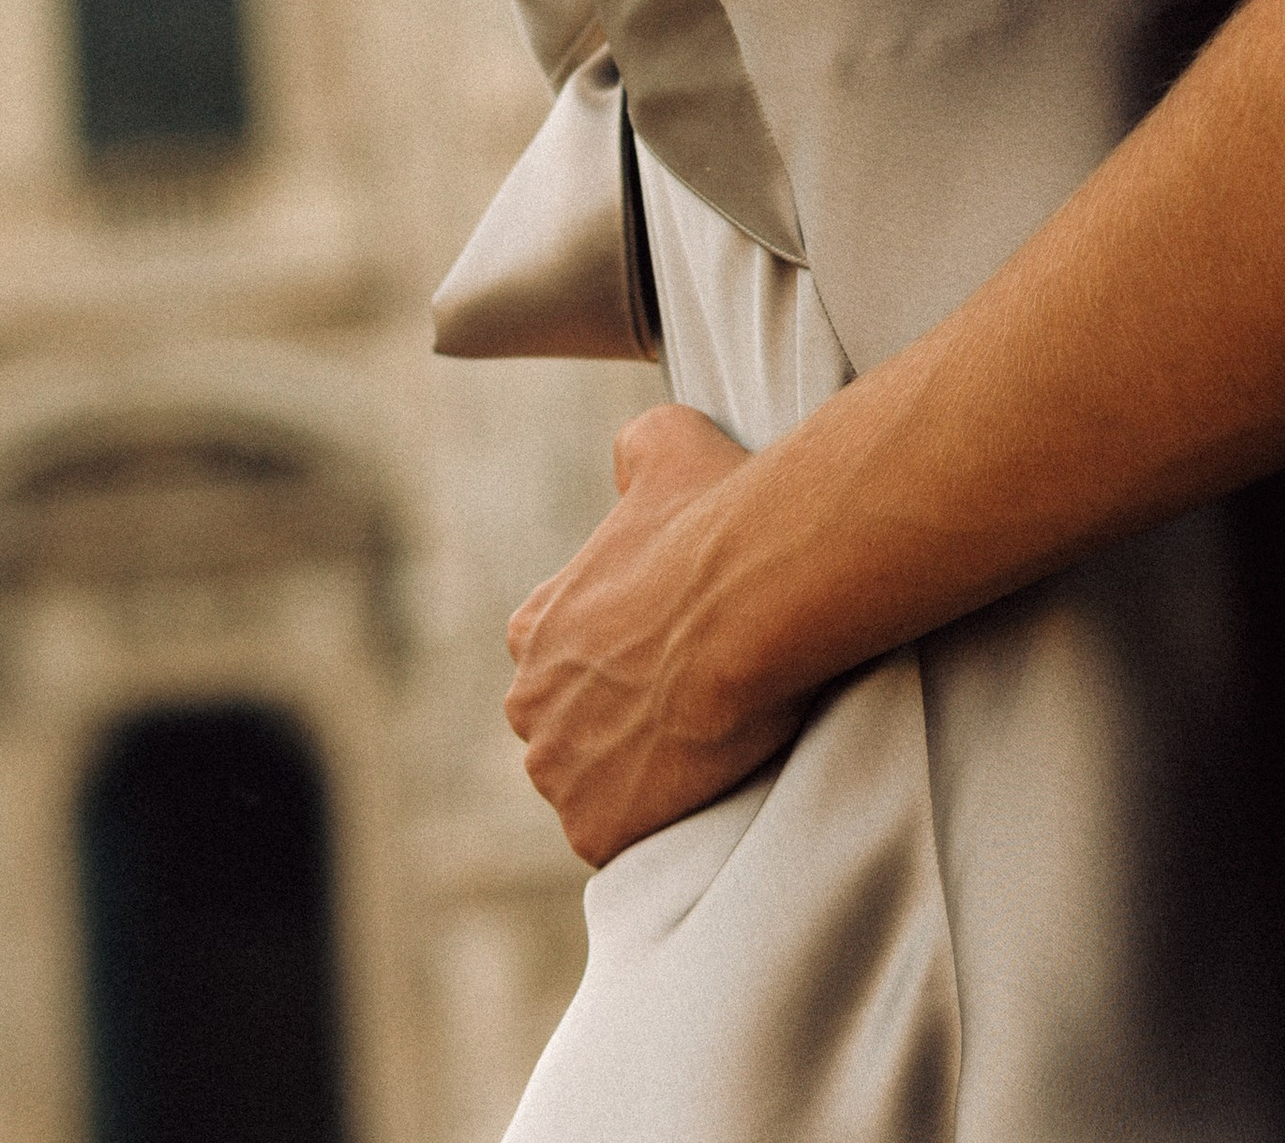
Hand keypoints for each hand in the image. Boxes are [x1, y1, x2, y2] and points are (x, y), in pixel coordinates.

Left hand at [504, 405, 807, 867]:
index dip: (612, 657)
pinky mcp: (598, 828)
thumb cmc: (715, 518)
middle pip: (567, 729)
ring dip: (632, 780)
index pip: (557, 655)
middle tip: (688, 707)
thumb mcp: (667, 443)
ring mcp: (559, 772)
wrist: (755, 598)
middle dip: (613, 726)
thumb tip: (628, 458)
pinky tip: (701, 797)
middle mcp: (529, 703)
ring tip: (704, 754)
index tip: (662, 654)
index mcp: (536, 626)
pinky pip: (620, 841)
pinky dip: (653, 828)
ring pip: (591, 788)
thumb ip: (635, 451)